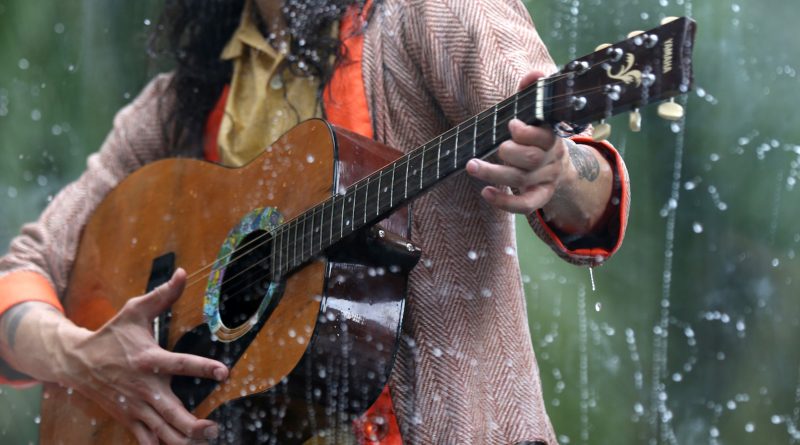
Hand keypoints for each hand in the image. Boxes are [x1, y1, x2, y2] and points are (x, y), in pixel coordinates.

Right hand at [57, 269, 228, 444]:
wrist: (76, 362)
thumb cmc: (111, 335)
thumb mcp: (135, 310)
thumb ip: (162, 295)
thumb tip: (182, 273)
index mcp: (149, 359)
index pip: (180, 364)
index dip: (203, 368)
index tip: (223, 373)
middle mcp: (144, 387)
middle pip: (172, 413)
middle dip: (194, 425)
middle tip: (213, 427)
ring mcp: (136, 407)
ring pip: (162, 433)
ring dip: (184, 440)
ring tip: (206, 438)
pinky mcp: (129, 419)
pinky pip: (147, 441)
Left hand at [465, 70, 568, 213]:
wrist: (559, 165)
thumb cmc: (538, 134)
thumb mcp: (537, 113)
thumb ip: (533, 91)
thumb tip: (534, 73)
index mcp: (551, 137)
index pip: (543, 137)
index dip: (526, 133)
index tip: (511, 125)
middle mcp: (549, 160)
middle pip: (530, 160)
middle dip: (509, 152)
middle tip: (497, 146)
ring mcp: (544, 180)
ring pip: (520, 180)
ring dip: (494, 174)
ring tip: (471, 166)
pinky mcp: (539, 197)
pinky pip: (526, 206)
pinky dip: (505, 202)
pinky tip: (486, 193)